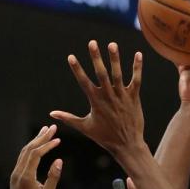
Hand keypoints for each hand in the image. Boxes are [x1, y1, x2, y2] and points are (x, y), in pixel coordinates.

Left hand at [8, 125, 63, 188]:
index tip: (57, 138)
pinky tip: (38, 147)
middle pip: (28, 149)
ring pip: (24, 153)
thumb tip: (59, 161)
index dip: (47, 144)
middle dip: (40, 137)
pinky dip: (31, 151)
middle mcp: (18, 173)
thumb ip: (53, 178)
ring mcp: (16, 174)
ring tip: (44, 132)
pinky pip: (23, 159)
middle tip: (51, 127)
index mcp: (26, 177)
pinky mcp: (16, 177)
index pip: (36, 154)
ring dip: (35, 142)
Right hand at [51, 40, 144, 161]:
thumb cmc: (105, 137)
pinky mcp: (134, 98)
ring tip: (112, 44)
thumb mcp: (85, 127)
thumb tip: (52, 114)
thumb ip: (68, 118)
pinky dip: (137, 67)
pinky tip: (138, 54)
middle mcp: (108, 96)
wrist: (127, 146)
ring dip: (115, 59)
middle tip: (92, 42)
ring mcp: (122, 96)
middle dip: (96, 58)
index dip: (77, 69)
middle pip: (101, 73)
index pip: (84, 82)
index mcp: (96, 102)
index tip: (71, 56)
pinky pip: (136, 80)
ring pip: (118, 74)